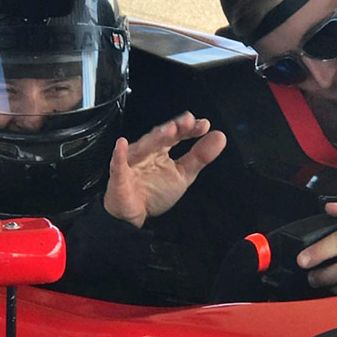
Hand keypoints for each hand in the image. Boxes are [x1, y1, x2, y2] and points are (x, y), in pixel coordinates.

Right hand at [104, 111, 226, 227]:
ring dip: (155, 138)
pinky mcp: (119, 176)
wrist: (133, 215)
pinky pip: (118, 165)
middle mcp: (147, 151)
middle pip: (160, 136)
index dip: (189, 128)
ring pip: (143, 147)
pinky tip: (121, 145)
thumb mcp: (183, 175)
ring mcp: (132, 161)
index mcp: (162, 149)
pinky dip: (119, 155)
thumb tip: (219, 137)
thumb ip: (200, 157)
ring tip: (169, 130)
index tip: (204, 125)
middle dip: (174, 128)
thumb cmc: (154, 192)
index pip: (177, 134)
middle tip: (188, 122)